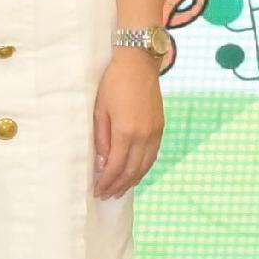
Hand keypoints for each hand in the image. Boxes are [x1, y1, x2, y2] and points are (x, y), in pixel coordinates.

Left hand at [92, 46, 163, 200]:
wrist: (139, 63)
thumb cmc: (114, 83)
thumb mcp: (100, 110)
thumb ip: (101, 139)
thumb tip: (102, 164)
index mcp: (126, 132)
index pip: (116, 167)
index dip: (107, 182)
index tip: (98, 191)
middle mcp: (144, 136)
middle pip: (132, 171)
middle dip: (118, 186)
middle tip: (106, 196)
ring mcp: (155, 132)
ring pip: (145, 166)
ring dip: (132, 181)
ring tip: (119, 190)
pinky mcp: (160, 127)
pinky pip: (152, 156)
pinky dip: (143, 169)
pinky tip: (135, 173)